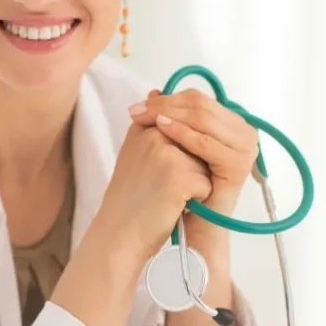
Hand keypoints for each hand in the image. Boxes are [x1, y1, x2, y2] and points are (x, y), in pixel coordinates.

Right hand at [90, 120, 212, 262]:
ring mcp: (166, 153)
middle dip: (192, 164)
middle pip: (197, 142)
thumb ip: (150, 123)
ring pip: (204, 163)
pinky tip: (173, 206)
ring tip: (168, 195)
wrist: (119, 233)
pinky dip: (197, 199)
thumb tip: (158, 91)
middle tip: (164, 186)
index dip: (184, 148)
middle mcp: (153, 134)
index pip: (181, 123)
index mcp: (141, 127)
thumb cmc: (129, 198)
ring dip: (196, 180)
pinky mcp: (179, 175)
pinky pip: (207, 184)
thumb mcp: (134, 152)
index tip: (166, 169)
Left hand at [128, 88, 258, 216]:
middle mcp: (243, 132)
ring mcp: (244, 149)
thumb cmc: (180, 185)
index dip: (166, 99)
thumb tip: (152, 91)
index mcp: (230, 123)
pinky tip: (162, 130)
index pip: (197, 99)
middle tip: (137, 110)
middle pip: (201, 105)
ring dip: (172, 114)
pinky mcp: (239, 166)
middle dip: (165, 105)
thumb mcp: (170, 145)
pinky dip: (184, 133)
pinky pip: (207, 143)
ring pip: (204, 119)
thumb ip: (166, 118)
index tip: (138, 105)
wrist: (191, 223)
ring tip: (147, 118)